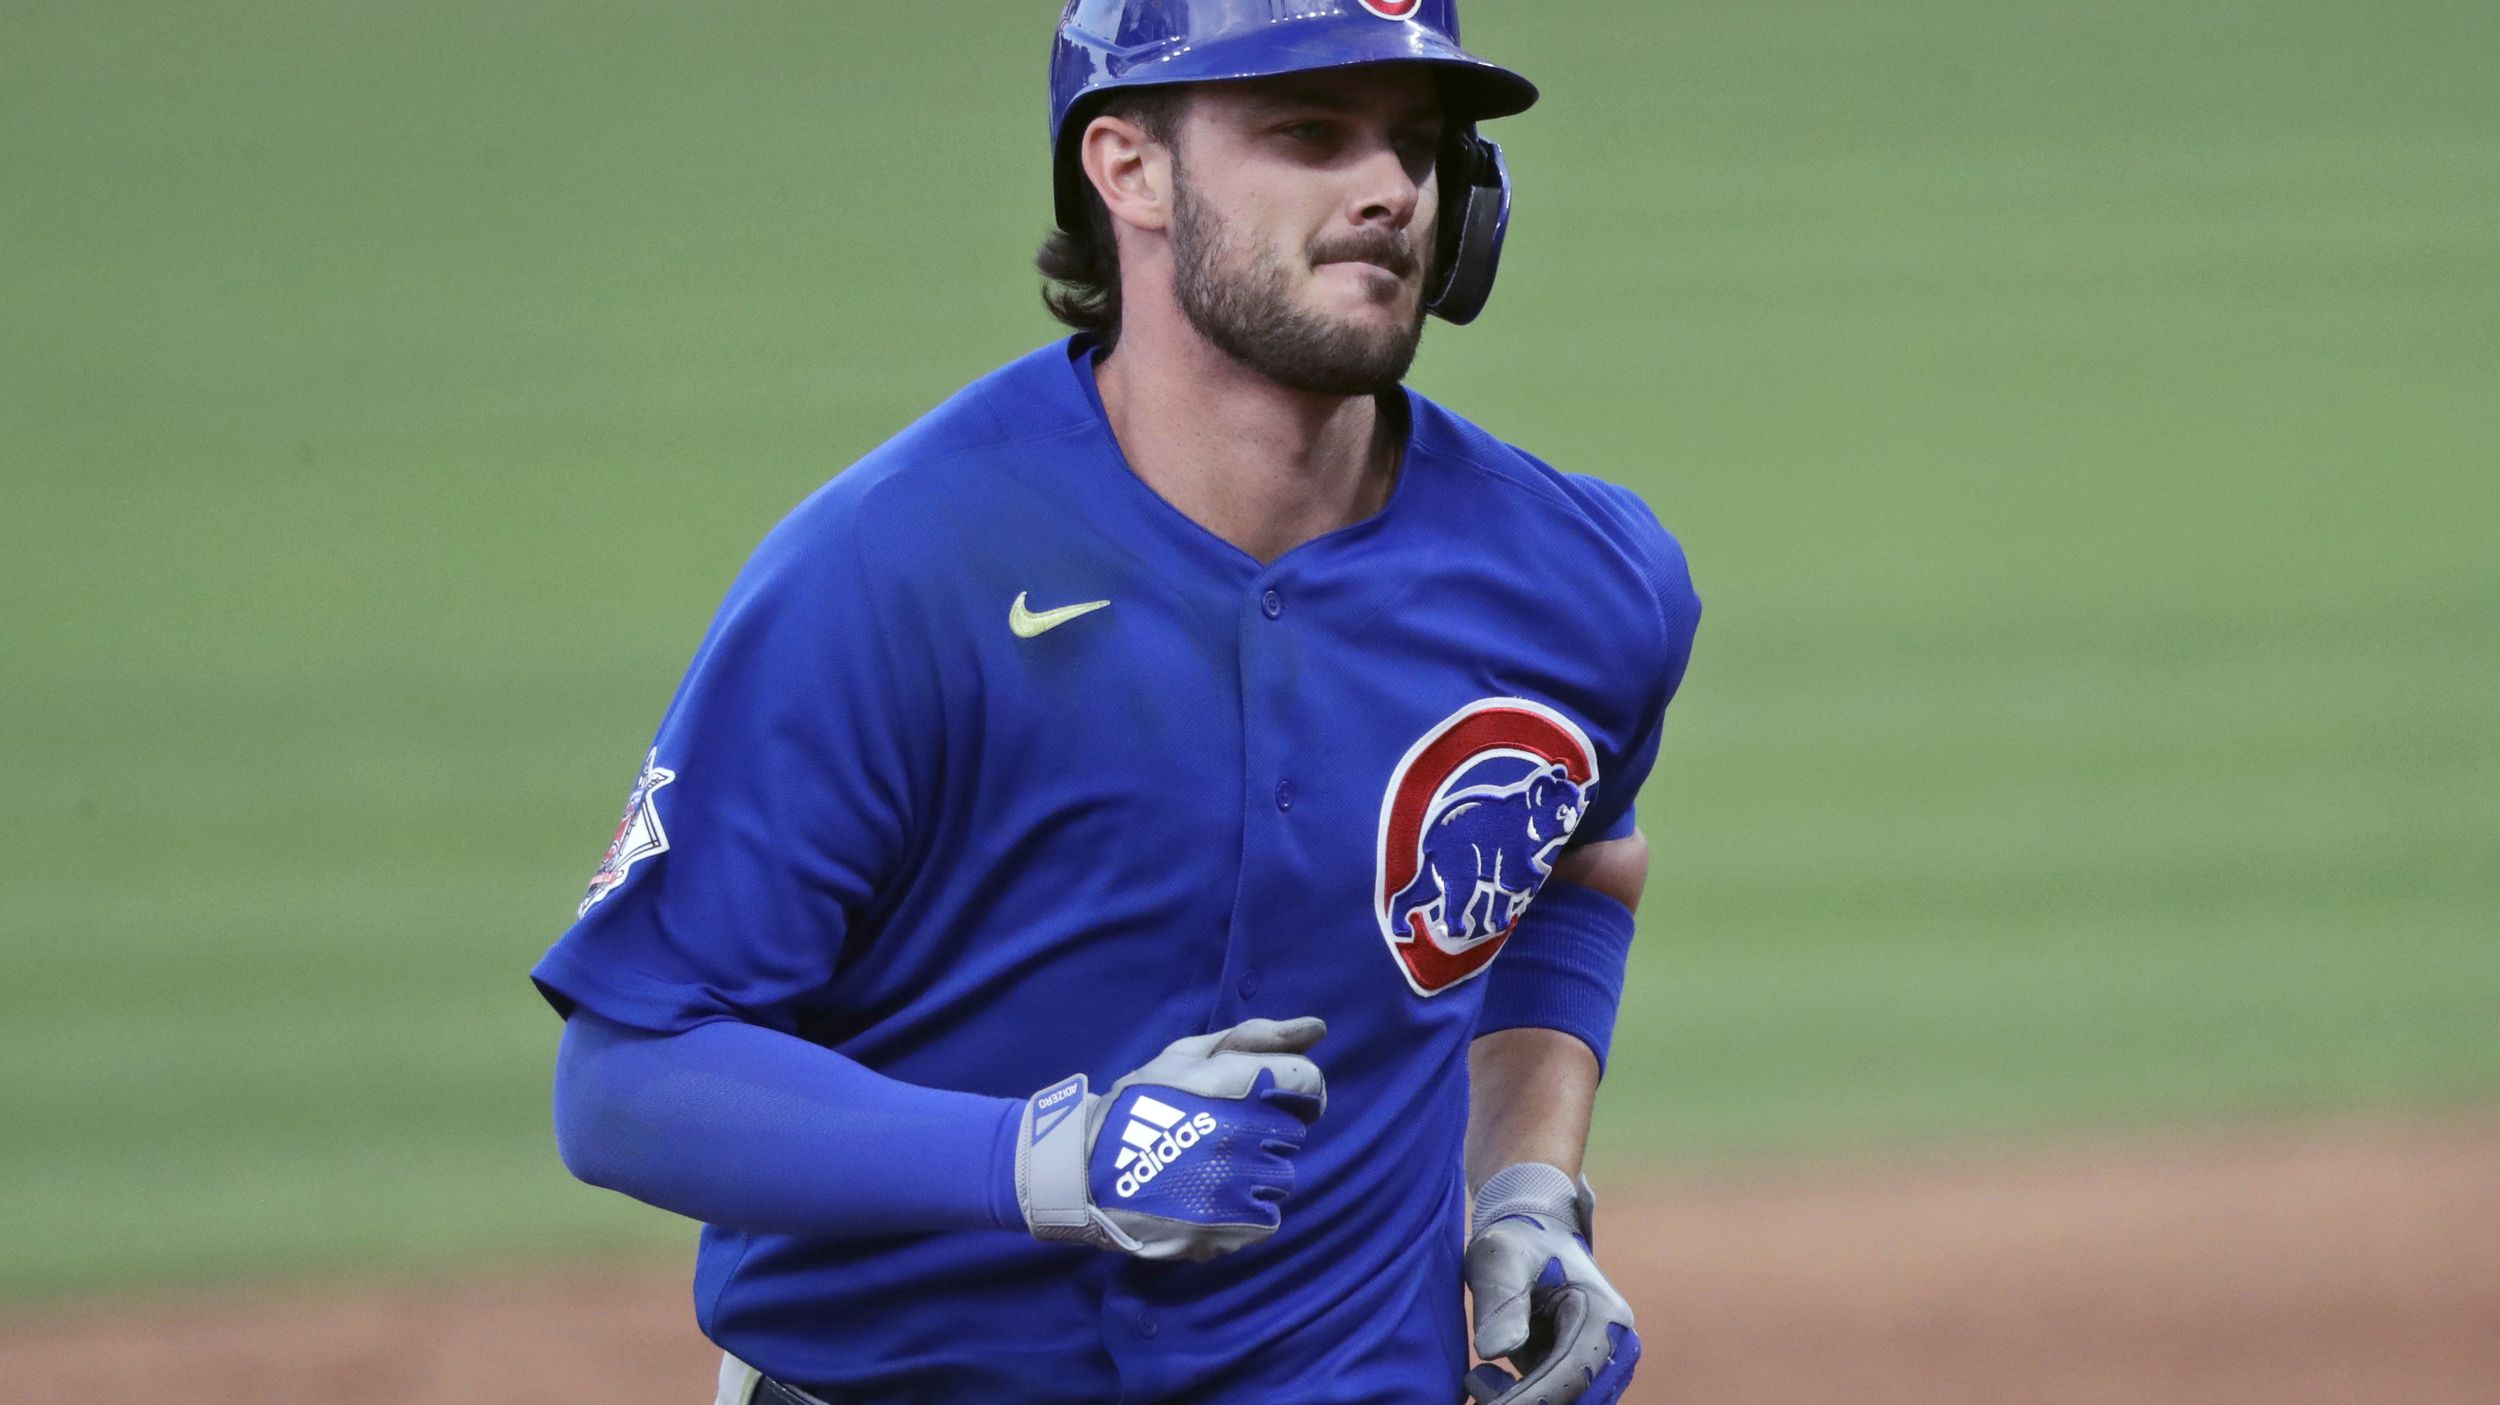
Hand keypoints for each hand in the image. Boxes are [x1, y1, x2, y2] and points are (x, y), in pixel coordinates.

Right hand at [1015, 1016, 1326, 1260]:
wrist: (1085, 1169)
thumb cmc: (1140, 1103)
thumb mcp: (1187, 1056)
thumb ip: (1256, 1038)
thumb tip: (1318, 1028)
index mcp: (1236, 1084)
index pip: (1309, 1083)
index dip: (1294, 1090)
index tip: (1269, 1099)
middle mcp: (1243, 1134)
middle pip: (1293, 1135)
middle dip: (1265, 1132)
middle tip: (1220, 1135)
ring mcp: (1237, 1185)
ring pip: (1280, 1179)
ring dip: (1255, 1174)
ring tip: (1208, 1168)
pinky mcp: (1228, 1228)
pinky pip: (1266, 1219)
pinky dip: (1245, 1212)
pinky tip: (1208, 1198)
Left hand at [1462, 1163, 1641, 1404]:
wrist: (1533, 1236)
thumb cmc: (1517, 1241)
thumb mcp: (1499, 1258)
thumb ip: (1500, 1300)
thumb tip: (1494, 1352)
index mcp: (1605, 1314)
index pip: (1575, 1374)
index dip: (1534, 1398)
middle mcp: (1616, 1343)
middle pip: (1579, 1399)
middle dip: (1528, 1403)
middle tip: (1476, 1382)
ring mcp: (1603, 1360)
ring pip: (1570, 1403)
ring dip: (1525, 1402)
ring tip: (1480, 1378)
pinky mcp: (1584, 1371)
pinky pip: (1560, 1400)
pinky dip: (1526, 1400)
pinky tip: (1491, 1380)